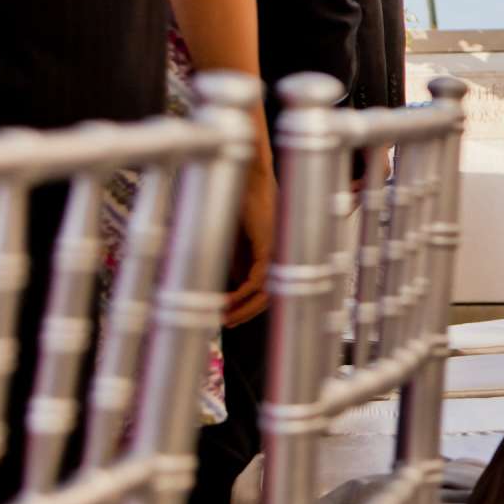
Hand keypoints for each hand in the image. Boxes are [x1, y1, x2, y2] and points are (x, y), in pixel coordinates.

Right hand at [222, 152, 275, 327]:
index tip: (231, 316)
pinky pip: (258, 280)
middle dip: (247, 312)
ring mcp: (277, 252)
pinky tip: (225, 301)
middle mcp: (280, 255)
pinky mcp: (269, 247)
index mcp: (274, 254)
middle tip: (227, 323)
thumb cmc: (241, 203)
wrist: (246, 180)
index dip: (250, 305)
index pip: (267, 288)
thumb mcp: (235, 240)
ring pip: (265, 292)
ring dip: (244, 308)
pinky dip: (241, 294)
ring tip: (223, 317)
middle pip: (269, 295)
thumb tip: (232, 285)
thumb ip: (236, 261)